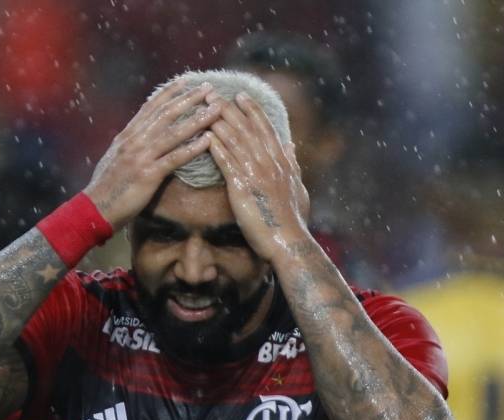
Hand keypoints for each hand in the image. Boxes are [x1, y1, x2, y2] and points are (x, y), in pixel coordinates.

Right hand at [84, 81, 220, 227]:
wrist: (94, 208)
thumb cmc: (105, 187)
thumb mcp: (114, 158)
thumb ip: (128, 145)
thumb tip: (137, 136)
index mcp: (127, 136)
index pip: (151, 107)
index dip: (170, 92)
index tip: (186, 80)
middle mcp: (134, 141)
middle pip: (166, 114)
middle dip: (189, 99)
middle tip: (209, 87)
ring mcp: (141, 157)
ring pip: (173, 132)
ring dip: (197, 119)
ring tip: (216, 110)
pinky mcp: (148, 175)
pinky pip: (174, 158)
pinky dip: (192, 148)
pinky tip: (208, 141)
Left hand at [207, 91, 311, 259]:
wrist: (288, 242)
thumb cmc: (292, 220)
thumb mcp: (298, 187)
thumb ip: (293, 163)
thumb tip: (290, 144)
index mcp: (282, 162)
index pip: (265, 129)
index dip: (252, 111)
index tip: (241, 96)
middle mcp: (270, 163)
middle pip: (247, 129)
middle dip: (229, 109)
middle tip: (214, 93)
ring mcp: (257, 174)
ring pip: (235, 141)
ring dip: (218, 122)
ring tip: (204, 107)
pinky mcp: (242, 188)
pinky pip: (226, 163)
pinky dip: (216, 147)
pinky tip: (204, 136)